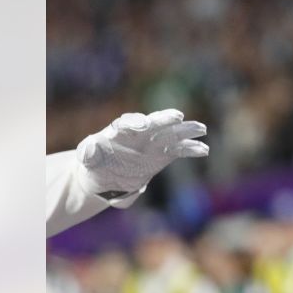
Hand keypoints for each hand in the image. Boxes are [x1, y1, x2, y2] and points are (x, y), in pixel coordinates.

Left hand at [76, 109, 208, 198]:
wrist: (105, 176)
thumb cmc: (94, 163)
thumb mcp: (88, 158)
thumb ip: (89, 153)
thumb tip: (89, 150)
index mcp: (119, 132)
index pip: (128, 123)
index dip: (135, 123)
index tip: (143, 124)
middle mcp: (140, 134)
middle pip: (154, 123)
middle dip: (165, 119)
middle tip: (177, 116)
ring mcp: (154, 143)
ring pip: (172, 134)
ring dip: (186, 130)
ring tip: (201, 129)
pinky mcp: (164, 155)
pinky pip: (180, 150)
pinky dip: (192, 149)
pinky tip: (204, 149)